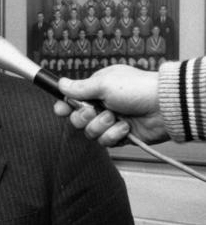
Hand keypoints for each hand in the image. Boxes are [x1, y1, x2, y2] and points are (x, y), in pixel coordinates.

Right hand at [53, 65, 169, 145]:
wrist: (164, 107)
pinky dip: (114, 135)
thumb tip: (60, 84)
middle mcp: (102, 104)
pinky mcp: (119, 135)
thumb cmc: (137, 89)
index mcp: (97, 89)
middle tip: (95, 111)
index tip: (60, 110)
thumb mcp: (104, 84)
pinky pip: (105, 141)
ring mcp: (111, 120)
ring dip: (102, 126)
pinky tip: (126, 127)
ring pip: (90, 132)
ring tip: (116, 118)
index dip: (64, 106)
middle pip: (77, 118)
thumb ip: (79, 87)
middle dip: (84, 117)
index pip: (73, 99)